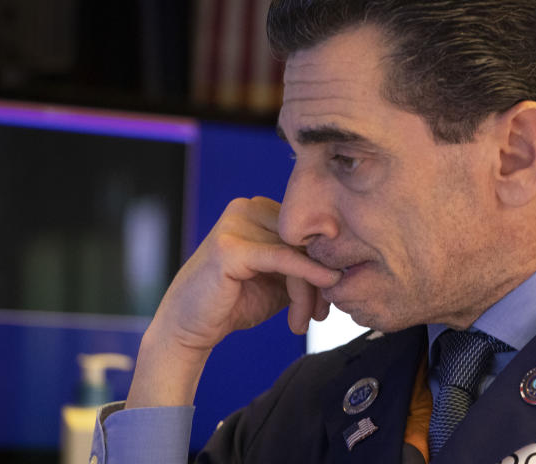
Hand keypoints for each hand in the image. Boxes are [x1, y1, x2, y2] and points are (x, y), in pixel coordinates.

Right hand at [126, 196, 340, 407]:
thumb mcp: (279, 280)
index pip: (306, 231)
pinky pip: (283, 258)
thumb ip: (306, 266)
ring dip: (307, 292)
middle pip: (303, 241)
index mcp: (259, 209)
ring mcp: (235, 222)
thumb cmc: (234, 303)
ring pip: (297, 253)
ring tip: (303, 321)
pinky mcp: (230, 246)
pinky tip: (326, 286)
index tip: (329, 299)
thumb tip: (347, 265)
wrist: (188, 329)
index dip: (323, 264)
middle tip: (320, 315)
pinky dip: (307, 275)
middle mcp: (247, 207)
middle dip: (318, 281)